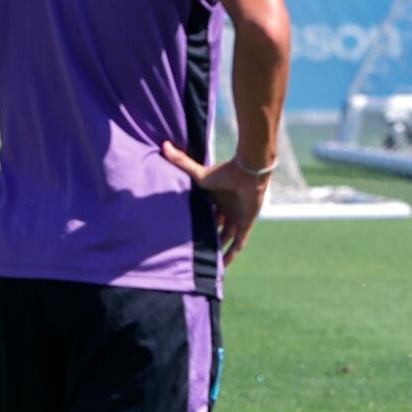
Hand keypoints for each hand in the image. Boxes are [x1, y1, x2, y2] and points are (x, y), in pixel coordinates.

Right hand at [162, 142, 268, 267]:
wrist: (249, 173)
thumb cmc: (225, 172)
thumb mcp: (198, 173)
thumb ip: (181, 161)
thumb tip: (163, 145)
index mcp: (216, 199)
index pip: (205, 214)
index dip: (197, 223)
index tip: (184, 233)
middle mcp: (227, 209)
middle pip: (215, 228)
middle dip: (206, 238)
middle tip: (191, 252)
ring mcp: (237, 217)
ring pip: (226, 238)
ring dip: (217, 249)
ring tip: (205, 264)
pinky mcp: (246, 224)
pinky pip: (238, 244)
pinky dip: (231, 254)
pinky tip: (223, 266)